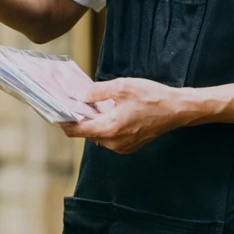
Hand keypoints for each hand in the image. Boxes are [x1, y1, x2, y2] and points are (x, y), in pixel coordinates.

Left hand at [59, 77, 194, 154]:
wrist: (177, 109)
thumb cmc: (152, 97)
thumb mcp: (121, 87)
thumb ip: (97, 92)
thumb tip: (81, 97)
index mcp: (110, 129)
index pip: (77, 130)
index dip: (64, 122)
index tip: (56, 112)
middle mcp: (114, 143)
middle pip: (87, 132)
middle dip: (81, 118)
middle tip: (77, 101)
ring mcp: (123, 147)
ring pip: (99, 134)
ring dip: (95, 121)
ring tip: (98, 104)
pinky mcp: (130, 146)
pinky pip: (110, 136)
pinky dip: (107, 125)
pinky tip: (112, 111)